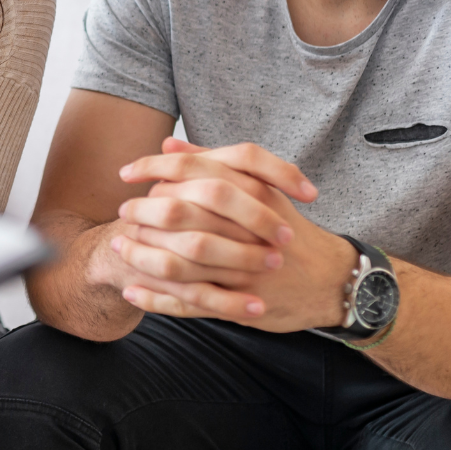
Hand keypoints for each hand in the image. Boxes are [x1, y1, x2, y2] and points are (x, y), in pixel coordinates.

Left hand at [93, 137, 356, 331]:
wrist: (331, 280)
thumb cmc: (285, 229)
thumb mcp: (259, 189)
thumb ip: (213, 164)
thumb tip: (168, 145)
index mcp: (252, 192)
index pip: (193, 172)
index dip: (152, 169)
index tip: (125, 173)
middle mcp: (247, 229)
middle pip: (181, 214)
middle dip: (143, 213)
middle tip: (123, 212)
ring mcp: (244, 269)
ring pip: (180, 261)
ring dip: (142, 255)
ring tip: (119, 248)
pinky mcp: (241, 304)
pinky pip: (189, 302)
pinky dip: (156, 298)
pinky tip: (131, 291)